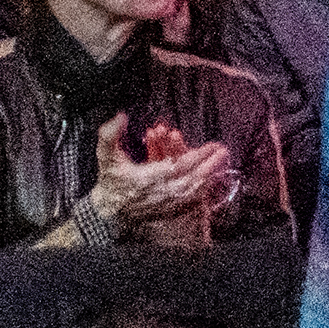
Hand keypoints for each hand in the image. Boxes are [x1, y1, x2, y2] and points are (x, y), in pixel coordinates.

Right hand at [86, 112, 235, 230]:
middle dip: (210, 163)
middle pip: (193, 178)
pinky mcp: (171, 209)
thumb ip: (109, 134)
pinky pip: (193, 199)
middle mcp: (162, 192)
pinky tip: (212, 179)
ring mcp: (168, 203)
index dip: (198, 156)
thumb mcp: (105, 156)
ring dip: (211, 175)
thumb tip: (121, 116)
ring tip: (222, 161)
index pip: (179, 166)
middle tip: (223, 150)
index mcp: (149, 178)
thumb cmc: (110, 181)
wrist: (109, 211)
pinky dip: (205, 188)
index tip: (212, 146)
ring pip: (196, 189)